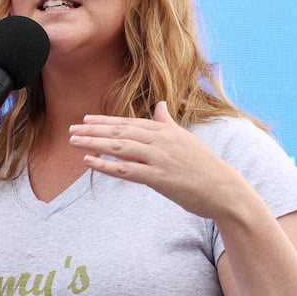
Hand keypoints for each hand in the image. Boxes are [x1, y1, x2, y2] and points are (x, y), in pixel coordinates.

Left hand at [68, 101, 246, 219]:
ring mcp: (160, 159)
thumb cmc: (205, 167)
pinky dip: (106, 165)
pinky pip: (127, 170)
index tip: (86, 120)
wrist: (224, 190)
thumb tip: (160, 105)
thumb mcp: (186, 139)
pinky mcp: (159, 178)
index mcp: (166, 131)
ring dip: (94, 143)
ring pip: (120, 147)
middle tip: (71, 129)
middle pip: (120, 132)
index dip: (105, 121)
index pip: (129, 122)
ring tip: (74, 142)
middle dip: (93, 130)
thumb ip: (168, 123)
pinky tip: (89, 162)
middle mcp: (161, 141)